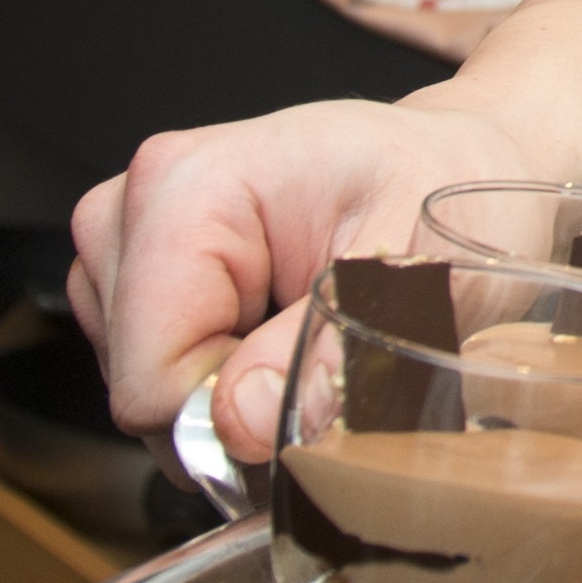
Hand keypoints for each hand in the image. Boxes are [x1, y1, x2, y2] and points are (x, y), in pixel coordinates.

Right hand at [67, 90, 551, 462]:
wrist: (457, 158)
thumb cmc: (447, 192)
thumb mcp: (425, 271)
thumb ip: (333, 351)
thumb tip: (243, 423)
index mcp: (189, 188)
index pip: (151, 378)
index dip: (232, 420)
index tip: (318, 389)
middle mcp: (136, 205)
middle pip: (140, 391)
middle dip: (233, 409)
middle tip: (327, 358)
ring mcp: (124, 240)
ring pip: (142, 395)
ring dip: (228, 396)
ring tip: (308, 332)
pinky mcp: (133, 273)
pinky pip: (153, 376)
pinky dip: (218, 380)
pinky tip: (276, 330)